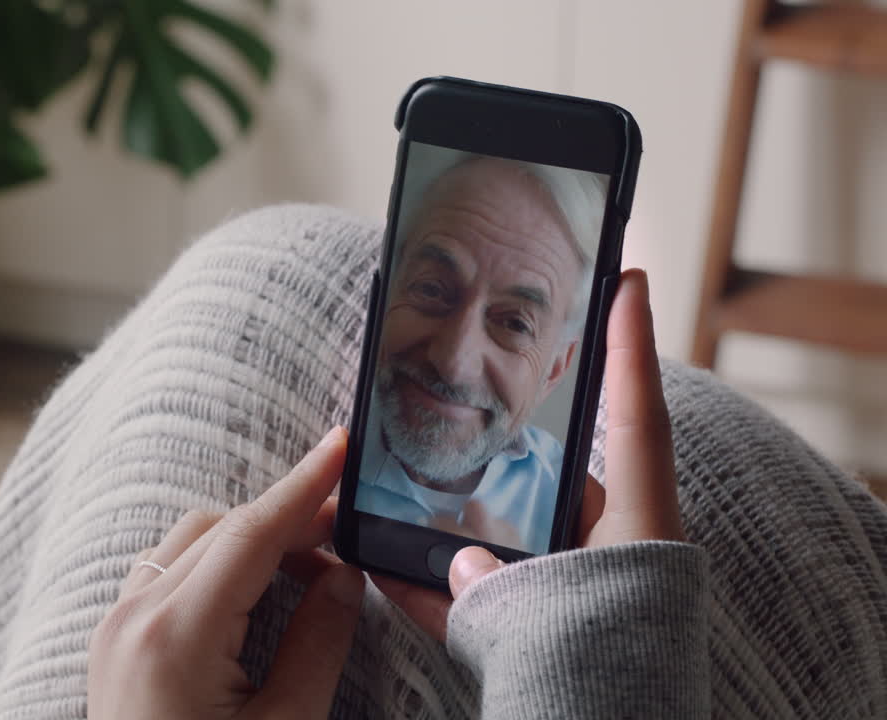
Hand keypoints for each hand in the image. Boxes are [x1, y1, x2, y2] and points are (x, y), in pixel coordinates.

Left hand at [88, 427, 364, 719]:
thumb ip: (316, 646)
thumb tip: (344, 578)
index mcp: (176, 637)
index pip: (251, 534)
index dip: (303, 486)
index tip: (341, 445)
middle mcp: (133, 619)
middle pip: (222, 529)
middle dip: (288, 520)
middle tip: (347, 535)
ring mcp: (114, 629)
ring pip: (190, 541)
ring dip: (249, 540)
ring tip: (306, 569)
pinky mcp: (111, 644)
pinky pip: (164, 570)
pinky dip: (213, 562)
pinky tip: (250, 590)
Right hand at [373, 269, 684, 641]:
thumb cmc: (599, 681)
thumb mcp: (554, 622)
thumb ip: (499, 585)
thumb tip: (452, 563)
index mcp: (634, 531)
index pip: (636, 418)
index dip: (630, 345)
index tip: (626, 278)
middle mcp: (605, 552)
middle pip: (553, 477)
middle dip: (505, 449)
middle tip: (467, 396)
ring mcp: (566, 588)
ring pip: (502, 535)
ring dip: (450, 520)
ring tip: (395, 484)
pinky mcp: (528, 629)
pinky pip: (472, 593)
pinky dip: (429, 583)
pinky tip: (377, 566)